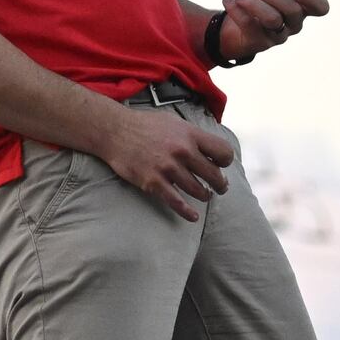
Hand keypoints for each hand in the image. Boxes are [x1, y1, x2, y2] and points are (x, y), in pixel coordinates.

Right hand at [99, 106, 237, 221]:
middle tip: (220, 187)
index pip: (222, 152)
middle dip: (220, 184)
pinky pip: (175, 202)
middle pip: (213, 174)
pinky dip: (187, 212)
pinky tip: (193, 217)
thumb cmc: (144, 125)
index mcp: (190, 134)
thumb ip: (192, 134)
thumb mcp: (173, 122)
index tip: (221, 165)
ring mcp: (168, 168)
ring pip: (197, 190)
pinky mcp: (153, 182)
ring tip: (205, 195)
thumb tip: (208, 146)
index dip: (225, 161)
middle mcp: (182, 151)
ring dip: (204, 195)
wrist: (114, 131)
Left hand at [213, 0, 327, 64]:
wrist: (233, 30)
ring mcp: (277, 36)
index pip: (321, 8)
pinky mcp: (259, 43)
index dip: (314, 0)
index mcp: (299, 8)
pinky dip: (236, 10)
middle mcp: (292, 24)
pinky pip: (250, 26)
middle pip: (294, 11)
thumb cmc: (253, 5)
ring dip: (255, 4)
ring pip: (273, 20)